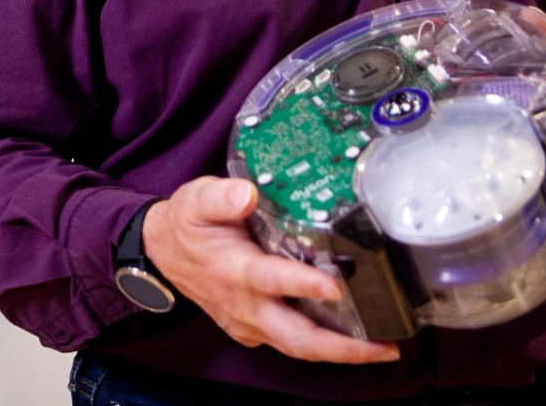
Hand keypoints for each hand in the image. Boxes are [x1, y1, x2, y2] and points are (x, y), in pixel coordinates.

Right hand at [142, 176, 399, 363]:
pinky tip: (354, 337)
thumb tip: (247, 192)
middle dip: (343, 348)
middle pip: (298, 338)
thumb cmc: (187, 224)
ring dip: (341, 353)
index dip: (304, 284)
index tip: (335, 285)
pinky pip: (291, 343)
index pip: (272, 280)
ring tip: (383, 348)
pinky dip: (324, 346)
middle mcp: (246, 305)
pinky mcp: (254, 329)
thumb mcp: (197, 199)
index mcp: (235, 270)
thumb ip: (221, 196)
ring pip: (299, 347)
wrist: (161, 253)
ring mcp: (250, 323)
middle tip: (384, 346)